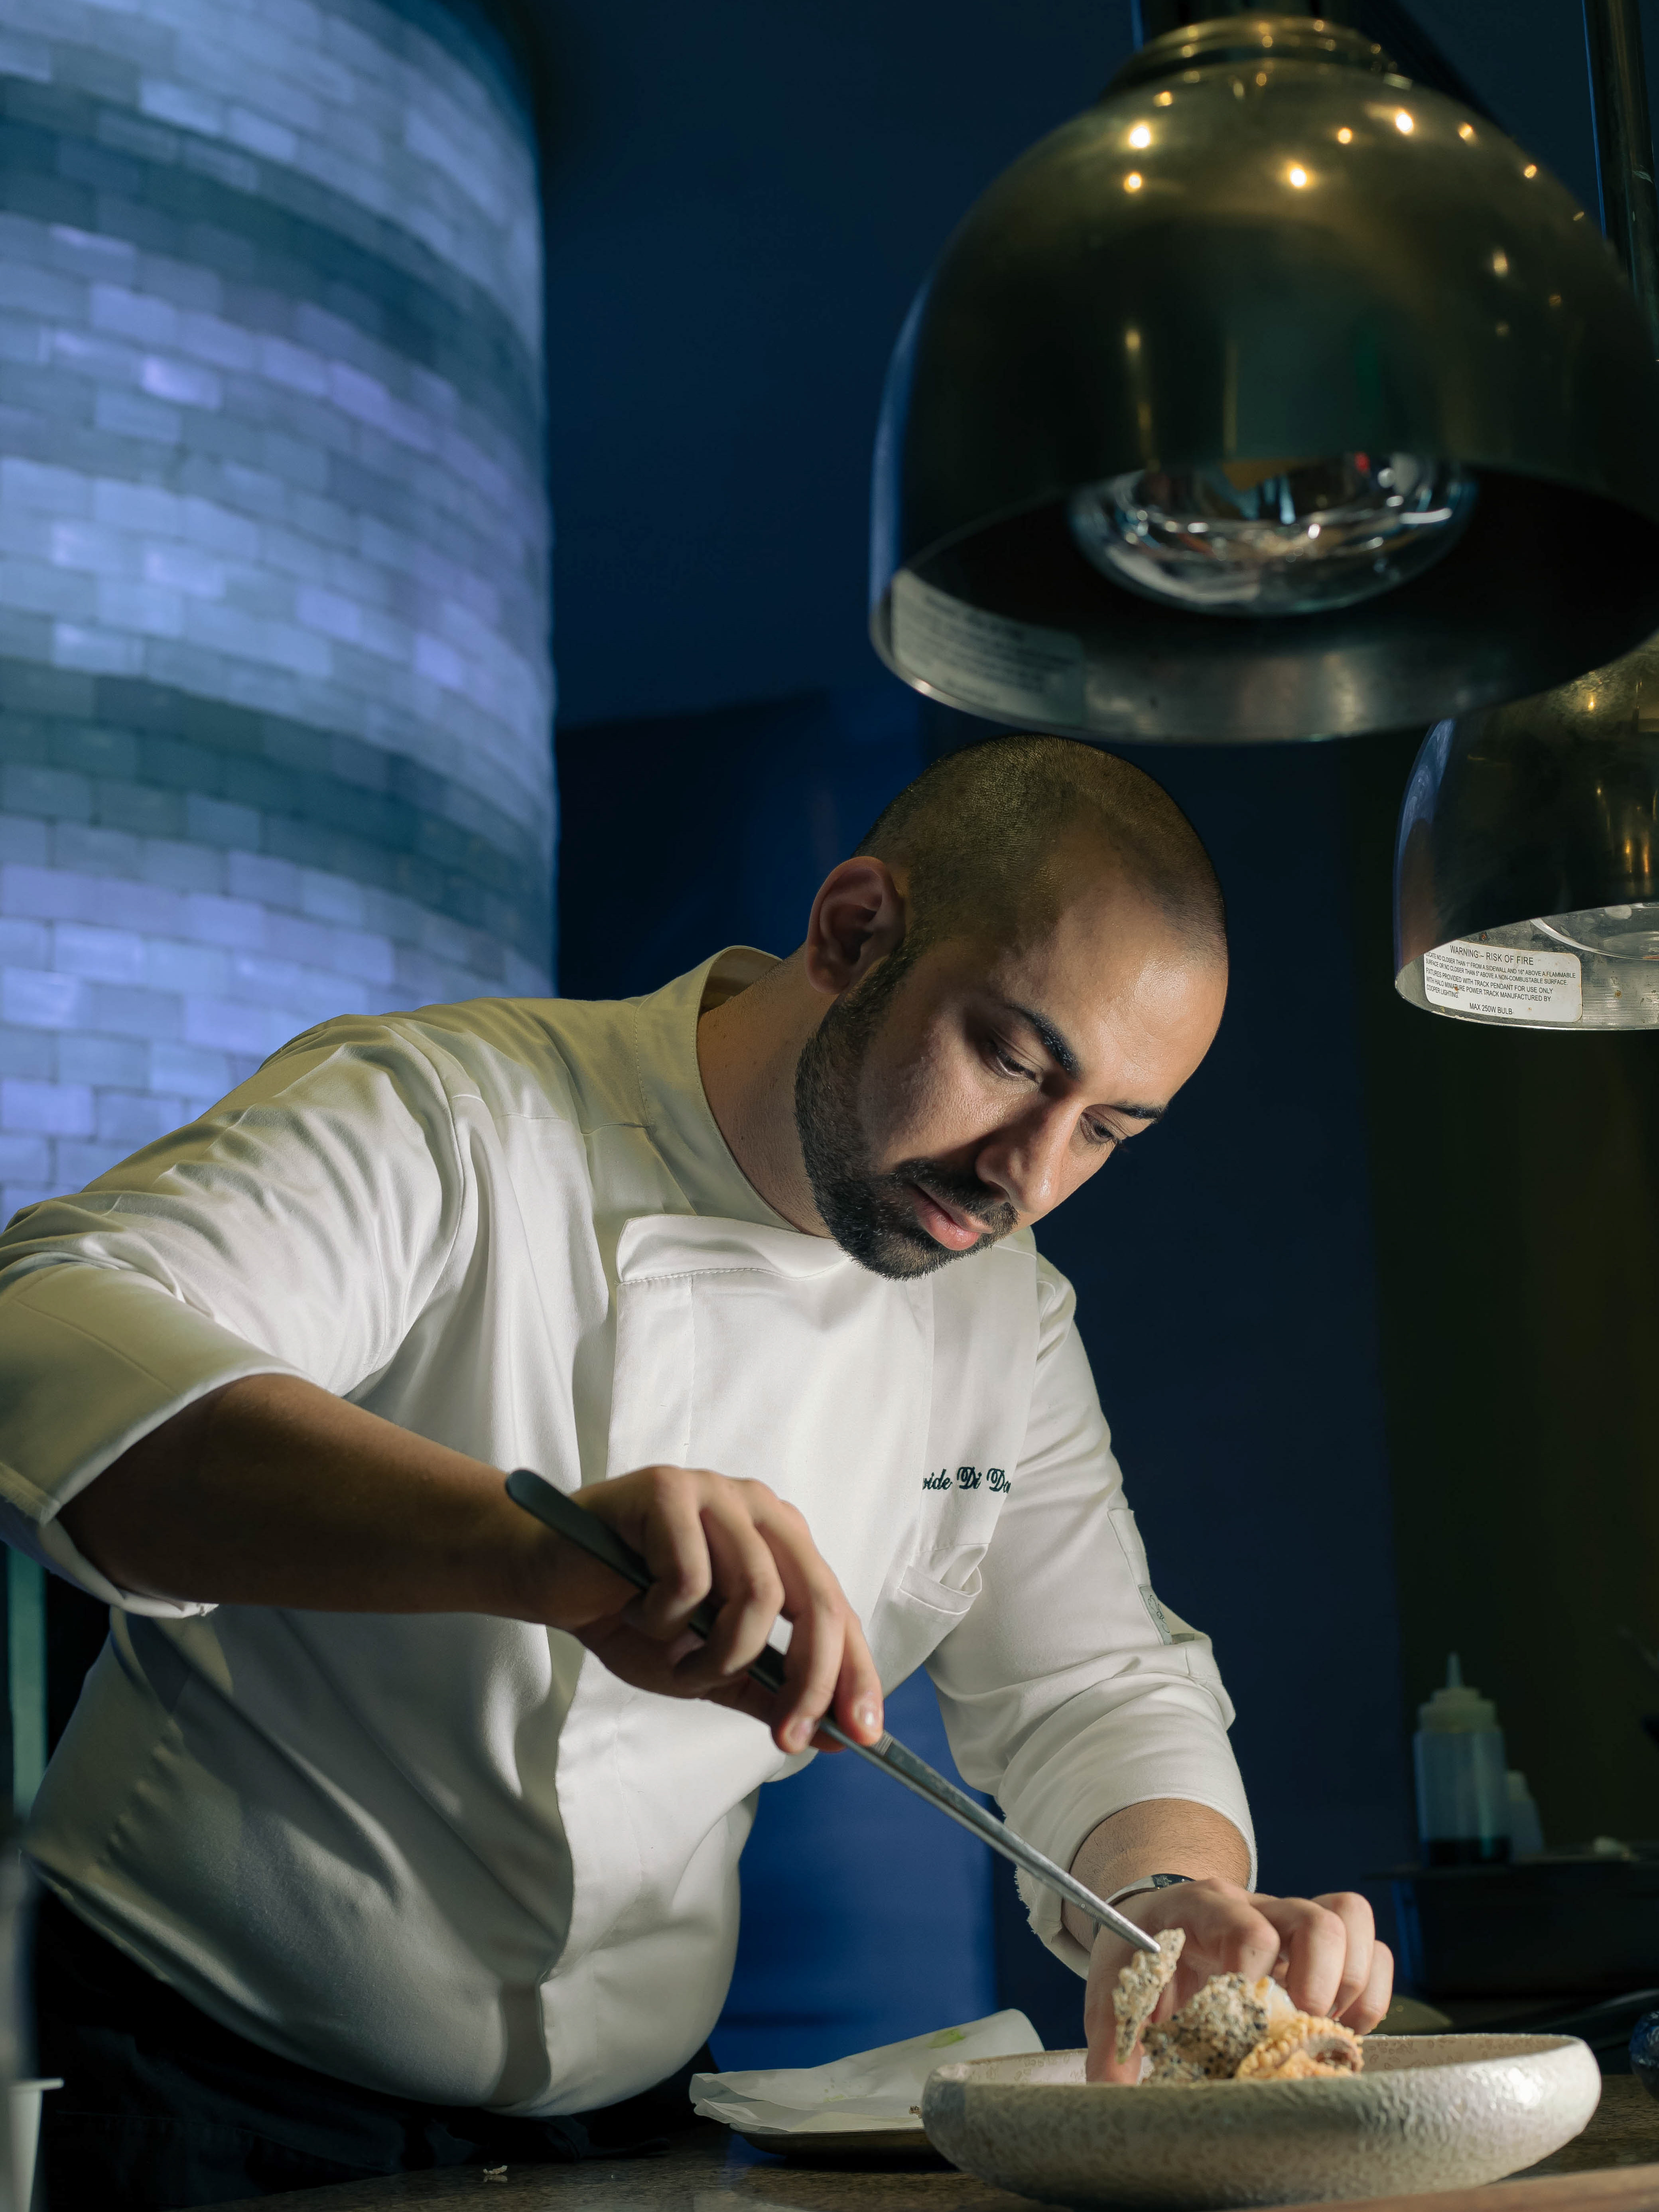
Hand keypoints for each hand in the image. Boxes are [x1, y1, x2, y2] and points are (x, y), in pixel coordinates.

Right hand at [521, 1464, 884, 1757]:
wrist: (547, 1578)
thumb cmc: (627, 1615)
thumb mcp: (706, 1668)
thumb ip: (768, 1690)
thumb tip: (836, 1734)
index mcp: (779, 1543)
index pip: (837, 1610)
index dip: (855, 1675)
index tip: (863, 1737)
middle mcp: (760, 1510)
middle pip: (815, 1600)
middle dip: (810, 1679)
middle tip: (789, 1737)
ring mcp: (717, 1493)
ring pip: (757, 1594)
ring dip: (714, 1652)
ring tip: (674, 1656)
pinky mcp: (669, 1489)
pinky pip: (691, 1578)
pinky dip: (663, 1615)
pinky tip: (636, 1606)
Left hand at [1082, 1876, 1393, 2082]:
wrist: (1158, 1919)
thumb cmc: (1141, 1954)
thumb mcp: (1115, 1986)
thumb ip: (1112, 2036)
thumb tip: (1110, 2088)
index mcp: (1203, 1908)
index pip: (1245, 1926)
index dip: (1254, 1968)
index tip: (1245, 2009)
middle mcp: (1258, 1906)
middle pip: (1318, 1918)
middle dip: (1322, 1979)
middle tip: (1300, 2023)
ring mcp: (1293, 1922)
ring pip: (1352, 1920)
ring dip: (1354, 1983)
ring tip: (1327, 2028)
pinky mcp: (1320, 1946)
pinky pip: (1372, 1948)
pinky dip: (1371, 1993)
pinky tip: (1344, 2030)